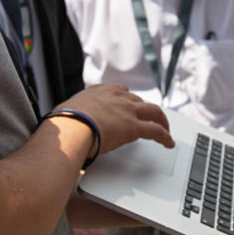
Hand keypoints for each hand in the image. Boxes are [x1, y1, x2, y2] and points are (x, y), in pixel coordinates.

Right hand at [55, 84, 173, 155]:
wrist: (72, 126)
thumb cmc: (65, 122)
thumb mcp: (67, 112)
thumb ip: (73, 116)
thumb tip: (65, 127)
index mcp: (99, 91)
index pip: (120, 91)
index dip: (127, 100)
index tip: (129, 105)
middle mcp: (116, 97)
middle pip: (139, 101)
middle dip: (145, 110)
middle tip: (150, 119)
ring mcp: (128, 110)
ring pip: (154, 112)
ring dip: (162, 120)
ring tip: (166, 130)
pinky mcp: (134, 126)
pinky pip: (156, 130)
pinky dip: (165, 137)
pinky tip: (168, 143)